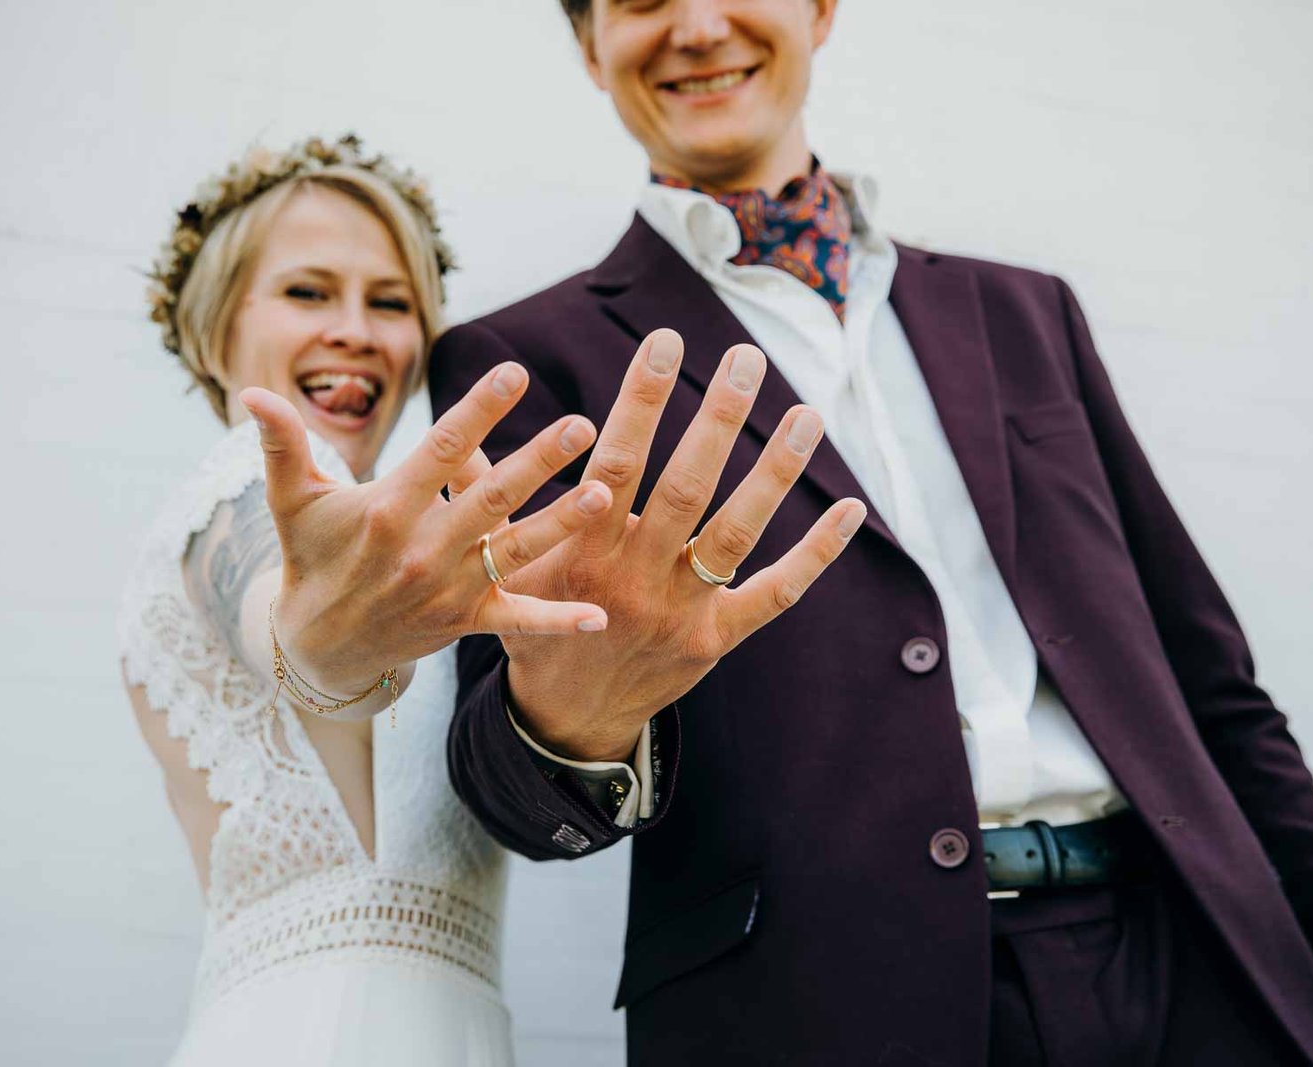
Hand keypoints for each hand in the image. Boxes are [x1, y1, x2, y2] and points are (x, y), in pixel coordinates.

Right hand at [239, 361, 614, 693]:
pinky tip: (600, 615)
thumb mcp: (292, 500)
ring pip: (513, 548)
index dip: (479, 409)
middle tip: (582, 424)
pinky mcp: (466, 621)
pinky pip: (516, 619)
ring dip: (561, 522)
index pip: (442, 449)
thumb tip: (248, 391)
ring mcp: (448, 587)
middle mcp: (423, 548)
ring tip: (606, 494)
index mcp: (388, 508)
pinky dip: (556, 620)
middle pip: (489, 496)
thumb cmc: (312, 556)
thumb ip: (281, 443)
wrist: (320, 646)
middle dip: (538, 460)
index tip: (515, 371)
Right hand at [495, 329, 866, 761]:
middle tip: (744, 358)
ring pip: (734, 534)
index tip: (662, 344)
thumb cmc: (531, 630)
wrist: (563, 723)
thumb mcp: (502, 571)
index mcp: (580, 556)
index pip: (614, 465)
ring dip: (774, 472)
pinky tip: (850, 509)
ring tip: (807, 414)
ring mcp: (679, 613)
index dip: (640, 402)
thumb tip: (462, 442)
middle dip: (716, 419)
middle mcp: (633, 581)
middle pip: (683, 489)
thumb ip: (491, 505)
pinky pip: (775, 594)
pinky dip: (815, 554)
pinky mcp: (715, 641)